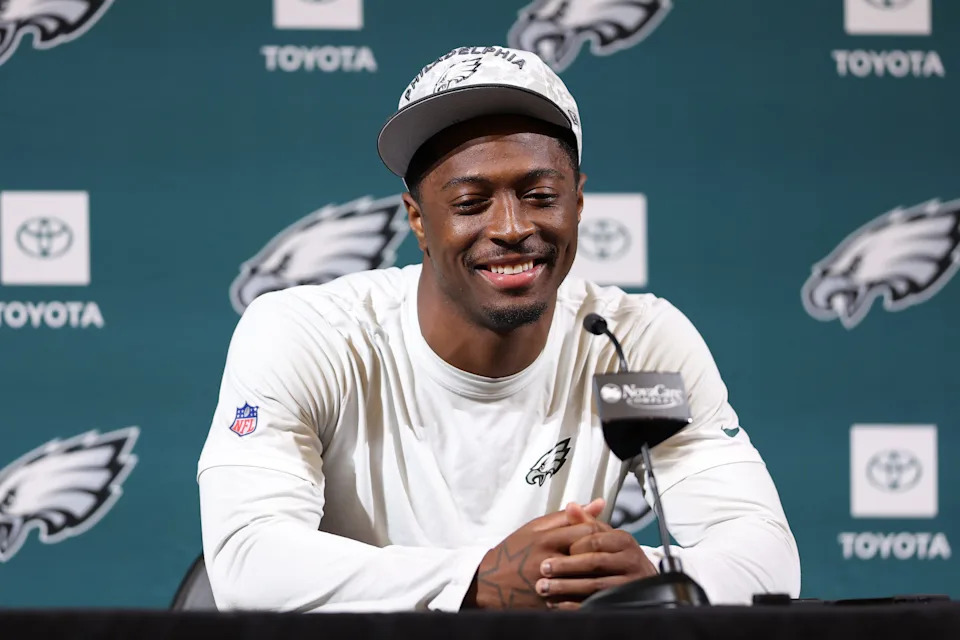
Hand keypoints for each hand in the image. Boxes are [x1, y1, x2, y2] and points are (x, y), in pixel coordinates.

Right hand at [464, 499, 606, 609]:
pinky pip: (577, 599)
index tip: (601, 535)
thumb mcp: (536, 527)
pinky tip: (592, 589)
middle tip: (608, 554)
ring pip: (587, 579)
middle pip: (589, 554)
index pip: (585, 530)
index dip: (599, 531)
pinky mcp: (549, 603)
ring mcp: (549, 584)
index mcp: (546, 539)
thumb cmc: (515, 550)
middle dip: (601, 553)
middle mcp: (549, 560)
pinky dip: (588, 594)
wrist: (490, 583)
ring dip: (598, 575)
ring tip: (603, 571)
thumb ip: (567, 516)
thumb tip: (600, 503)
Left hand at [537, 502, 657, 609]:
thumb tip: (570, 506)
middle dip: (565, 567)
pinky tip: (557, 604)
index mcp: (623, 541)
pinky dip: (574, 605)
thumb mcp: (606, 536)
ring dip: (566, 587)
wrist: (642, 582)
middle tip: (543, 568)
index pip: (594, 540)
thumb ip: (587, 522)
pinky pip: (596, 604)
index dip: (572, 546)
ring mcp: (629, 584)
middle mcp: (630, 561)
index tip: (553, 550)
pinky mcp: (623, 603)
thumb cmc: (618, 556)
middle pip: (594, 563)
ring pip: (594, 585)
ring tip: (544, 588)